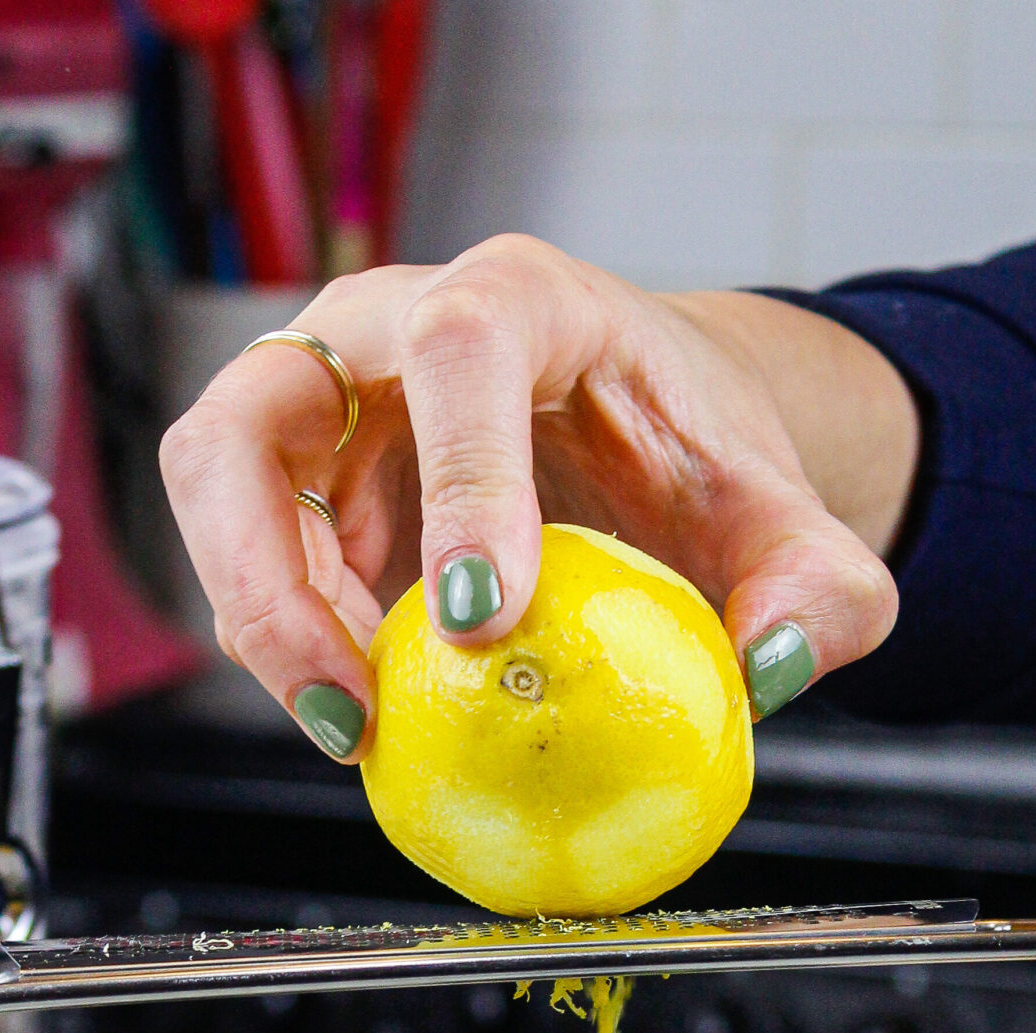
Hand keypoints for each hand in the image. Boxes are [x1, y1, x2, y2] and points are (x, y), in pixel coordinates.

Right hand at [159, 233, 920, 760]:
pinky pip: (244, 563)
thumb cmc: (690, 459)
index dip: (460, 479)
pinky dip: (282, 650)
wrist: (637, 437)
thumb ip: (817, 585)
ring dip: (259, 621)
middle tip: (355, 707)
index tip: (483, 621)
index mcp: (520, 298)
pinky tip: (361, 720)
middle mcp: (383, 326)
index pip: (462, 346)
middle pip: (258, 411)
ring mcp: (318, 399)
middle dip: (278, 570)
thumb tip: (777, 669)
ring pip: (217, 488)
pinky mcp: (291, 483)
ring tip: (351, 730)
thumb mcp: (781, 516)